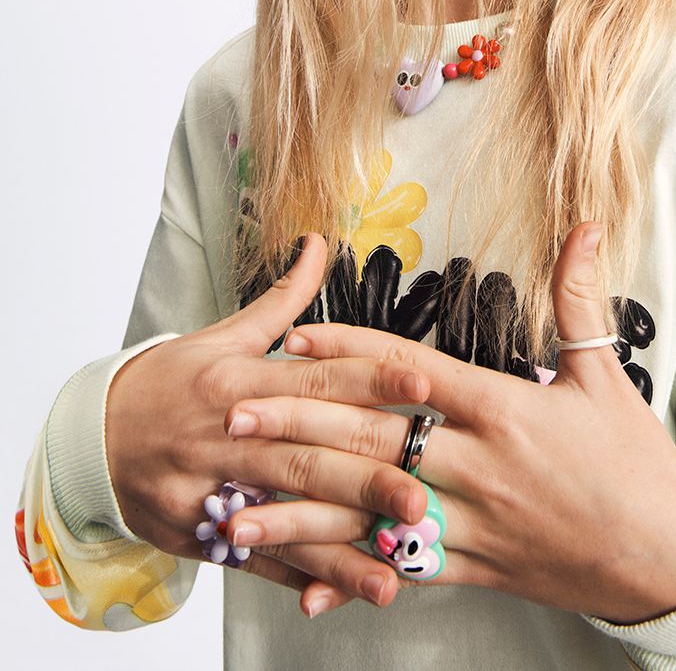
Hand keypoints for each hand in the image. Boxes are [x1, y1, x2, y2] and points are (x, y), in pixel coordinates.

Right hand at [105, 232, 431, 610]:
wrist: (92, 436)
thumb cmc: (172, 381)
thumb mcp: (222, 334)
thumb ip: (282, 298)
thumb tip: (319, 243)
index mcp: (238, 379)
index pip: (315, 379)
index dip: (371, 380)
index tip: (424, 387)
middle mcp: (226, 434)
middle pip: (306, 455)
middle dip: (368, 475)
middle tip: (424, 493)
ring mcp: (209, 488)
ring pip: (285, 517)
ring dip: (343, 546)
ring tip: (395, 570)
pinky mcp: (198, 533)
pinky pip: (256, 561)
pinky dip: (300, 579)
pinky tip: (343, 593)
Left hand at [222, 223, 675, 621]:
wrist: (666, 556)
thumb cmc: (634, 460)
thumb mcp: (608, 372)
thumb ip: (580, 297)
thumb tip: (585, 225)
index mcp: (506, 410)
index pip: (411, 372)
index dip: (350, 350)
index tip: (296, 337)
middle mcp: (478, 466)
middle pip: (374, 438)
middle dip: (298, 423)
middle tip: (234, 410)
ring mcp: (471, 523)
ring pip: (372, 514)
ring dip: (301, 511)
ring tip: (237, 510)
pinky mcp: (474, 569)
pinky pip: (402, 570)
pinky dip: (352, 573)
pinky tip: (303, 580)